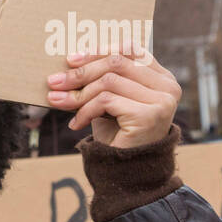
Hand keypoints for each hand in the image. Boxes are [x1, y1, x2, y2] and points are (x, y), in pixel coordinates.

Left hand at [46, 46, 178, 148]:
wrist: (125, 171)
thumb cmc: (116, 133)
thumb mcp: (108, 100)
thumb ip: (100, 79)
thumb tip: (69, 61)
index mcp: (161, 78)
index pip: (130, 50)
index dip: (98, 51)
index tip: (70, 60)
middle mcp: (167, 86)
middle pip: (116, 63)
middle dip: (80, 72)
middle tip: (53, 81)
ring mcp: (161, 100)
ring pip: (108, 81)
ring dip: (78, 93)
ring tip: (58, 102)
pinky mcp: (149, 115)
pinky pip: (106, 100)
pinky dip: (84, 110)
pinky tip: (76, 124)